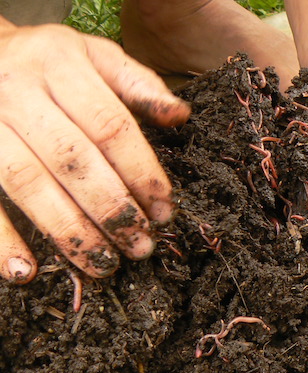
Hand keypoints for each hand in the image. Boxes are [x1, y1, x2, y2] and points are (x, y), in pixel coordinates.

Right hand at [0, 21, 189, 283]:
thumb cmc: (48, 60)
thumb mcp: (95, 55)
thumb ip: (139, 85)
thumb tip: (181, 116)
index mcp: (61, 64)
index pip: (111, 126)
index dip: (142, 172)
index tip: (165, 210)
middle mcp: (17, 90)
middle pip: (73, 160)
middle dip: (113, 209)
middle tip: (141, 246)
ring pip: (28, 183)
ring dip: (68, 232)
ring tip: (103, 265)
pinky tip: (25, 272)